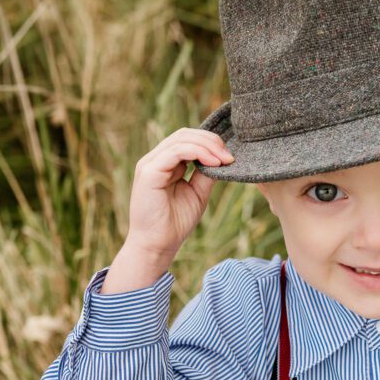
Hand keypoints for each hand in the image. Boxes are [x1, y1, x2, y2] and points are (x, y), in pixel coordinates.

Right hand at [124, 127, 233, 258]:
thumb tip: (224, 158)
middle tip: (230, 156)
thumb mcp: (198, 193)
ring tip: (224, 159)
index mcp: (165, 163)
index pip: (187, 139)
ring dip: (207, 146)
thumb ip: (206, 174)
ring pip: (181, 139)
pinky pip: (175, 152)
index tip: (230, 157)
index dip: (210, 142)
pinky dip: (197, 153)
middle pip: (184, 134)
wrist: (158, 245)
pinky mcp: (149, 172)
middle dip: (211, 141)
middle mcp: (155, 159)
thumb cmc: (175, 222)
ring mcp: (149, 164)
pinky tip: (212, 163)